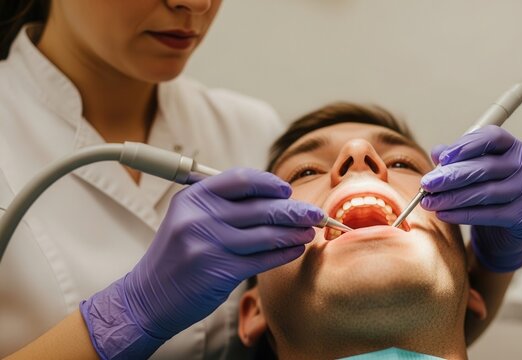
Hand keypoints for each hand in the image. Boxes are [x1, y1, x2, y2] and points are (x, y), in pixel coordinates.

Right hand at [80, 168, 322, 358]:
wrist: (148, 296)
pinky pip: (263, 259)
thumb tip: (274, 197)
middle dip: (295, 211)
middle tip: (316, 214)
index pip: (241, 179)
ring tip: (310, 232)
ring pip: (267, 234)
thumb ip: (224, 203)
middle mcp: (200, 217)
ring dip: (295, 233)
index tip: (287, 190)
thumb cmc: (177, 254)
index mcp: (194, 197)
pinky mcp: (219, 271)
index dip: (270, 183)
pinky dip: (284, 253)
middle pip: (261, 207)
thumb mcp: (189, 217)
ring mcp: (209, 244)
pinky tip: (296, 249)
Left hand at [420, 125, 521, 271]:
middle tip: (426, 184)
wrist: (504, 233)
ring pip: (486, 192)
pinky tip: (443, 214)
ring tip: (429, 202)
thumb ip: (454, 160)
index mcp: (514, 147)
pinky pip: (490, 214)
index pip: (492, 137)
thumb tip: (436, 152)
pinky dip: (463, 215)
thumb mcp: (469, 174)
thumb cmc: (485, 196)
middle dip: (451, 176)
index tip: (441, 159)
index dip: (466, 145)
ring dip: (453, 198)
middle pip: (486, 167)